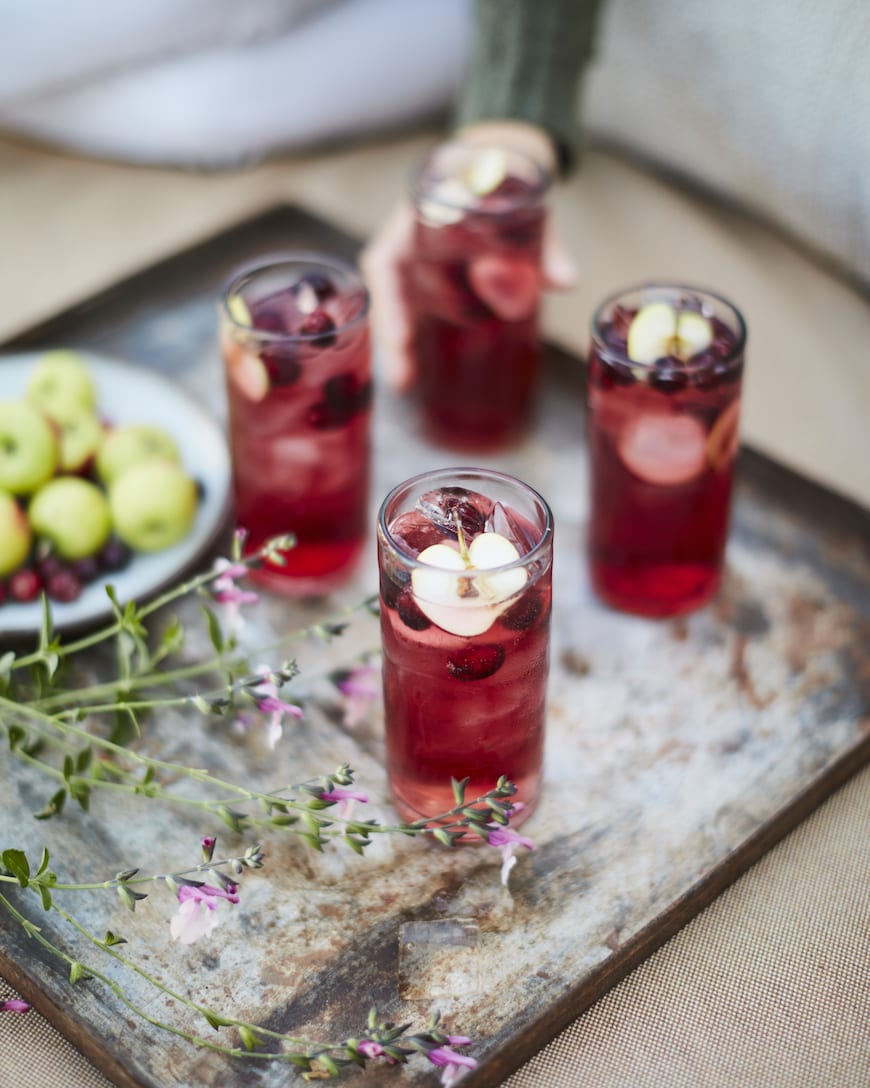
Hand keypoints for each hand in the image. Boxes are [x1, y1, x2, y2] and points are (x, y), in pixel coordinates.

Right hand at [361, 121, 577, 392]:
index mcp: (419, 220)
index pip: (387, 261)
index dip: (390, 300)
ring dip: (400, 349)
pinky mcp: (431, 289)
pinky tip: (419, 377)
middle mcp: (409, 249)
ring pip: (399, 312)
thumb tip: (566, 282)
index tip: (400, 334)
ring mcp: (418, 272)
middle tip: (402, 380)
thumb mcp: (527, 211)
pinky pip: (418, 319)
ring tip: (406, 386)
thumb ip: (544, 246)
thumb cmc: (506, 186)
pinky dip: (418, 345)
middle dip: (391, 339)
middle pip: (388, 298)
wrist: (504, 171)